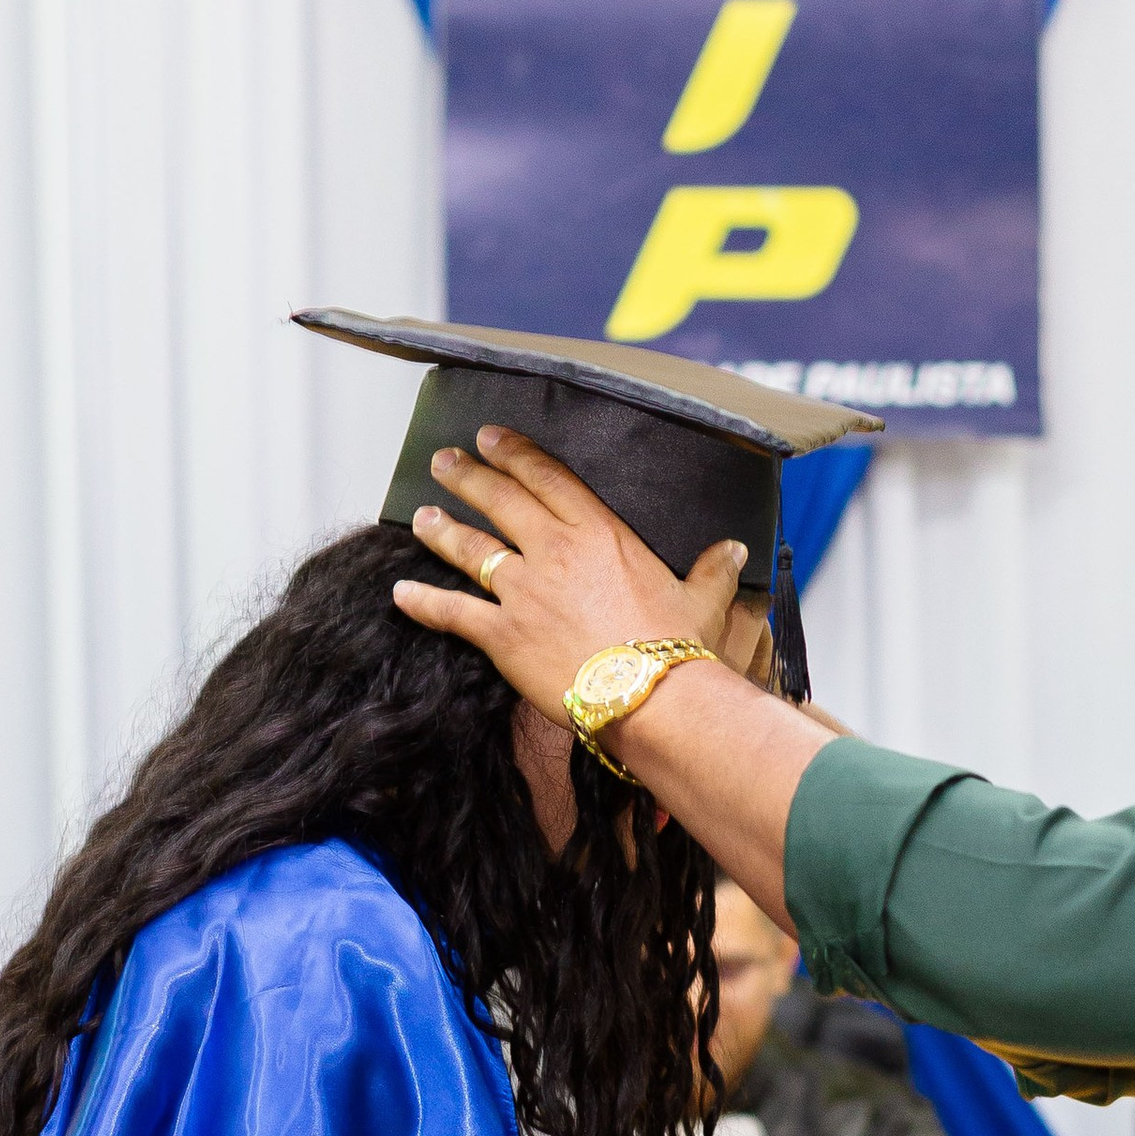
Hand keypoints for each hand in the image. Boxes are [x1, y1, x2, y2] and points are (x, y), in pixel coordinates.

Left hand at [396, 426, 752, 724]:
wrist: (653, 698)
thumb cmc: (682, 650)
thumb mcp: (706, 601)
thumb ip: (714, 569)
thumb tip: (735, 549)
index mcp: (600, 533)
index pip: (548, 478)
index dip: (515, 454)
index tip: (490, 437)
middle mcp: (554, 552)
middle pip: (500, 501)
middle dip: (468, 476)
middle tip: (445, 460)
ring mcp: (523, 592)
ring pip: (470, 548)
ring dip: (442, 528)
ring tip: (422, 514)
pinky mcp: (502, 636)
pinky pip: (452, 612)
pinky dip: (423, 602)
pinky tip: (400, 593)